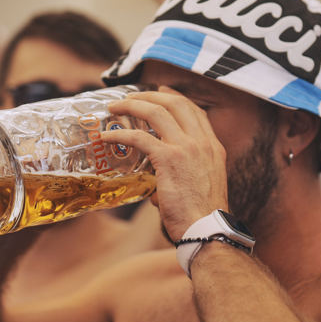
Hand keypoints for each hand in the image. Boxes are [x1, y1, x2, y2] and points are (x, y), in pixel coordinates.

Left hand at [105, 91, 229, 239]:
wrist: (207, 229)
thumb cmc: (201, 217)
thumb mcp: (202, 186)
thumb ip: (182, 178)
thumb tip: (155, 189)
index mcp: (213, 147)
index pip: (195, 111)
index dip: (175, 98)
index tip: (161, 92)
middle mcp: (202, 142)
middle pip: (175, 103)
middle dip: (150, 95)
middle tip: (131, 97)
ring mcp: (187, 148)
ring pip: (156, 112)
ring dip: (132, 105)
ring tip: (114, 107)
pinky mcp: (169, 159)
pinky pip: (139, 138)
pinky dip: (120, 134)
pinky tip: (107, 137)